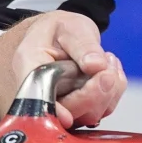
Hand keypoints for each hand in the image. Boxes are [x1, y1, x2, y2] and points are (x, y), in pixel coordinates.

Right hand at [0, 11, 127, 129]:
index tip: (69, 116)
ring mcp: (59, 106)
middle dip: (95, 93)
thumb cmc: (58, 31)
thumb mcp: (70, 26)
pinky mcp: (77, 111)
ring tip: (106, 61)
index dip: (54, 112)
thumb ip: (83, 44)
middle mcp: (39, 93)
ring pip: (87, 115)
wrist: (59, 38)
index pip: (36, 98)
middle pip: (67, 112)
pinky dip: (112, 93)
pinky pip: (101, 111)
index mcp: (29, 66)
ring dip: (108, 90)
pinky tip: (107, 71)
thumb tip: (96, 65)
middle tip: (107, 66)